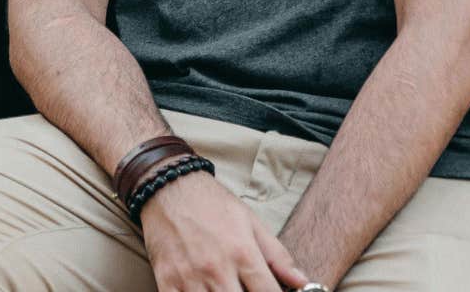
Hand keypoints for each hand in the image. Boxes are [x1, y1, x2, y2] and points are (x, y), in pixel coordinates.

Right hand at [139, 171, 308, 291]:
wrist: (170, 188)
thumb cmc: (213, 204)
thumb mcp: (251, 222)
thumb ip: (278, 256)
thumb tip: (302, 282)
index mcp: (242, 253)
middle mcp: (217, 269)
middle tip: (245, 289)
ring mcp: (190, 278)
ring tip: (225, 288)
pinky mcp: (166, 282)